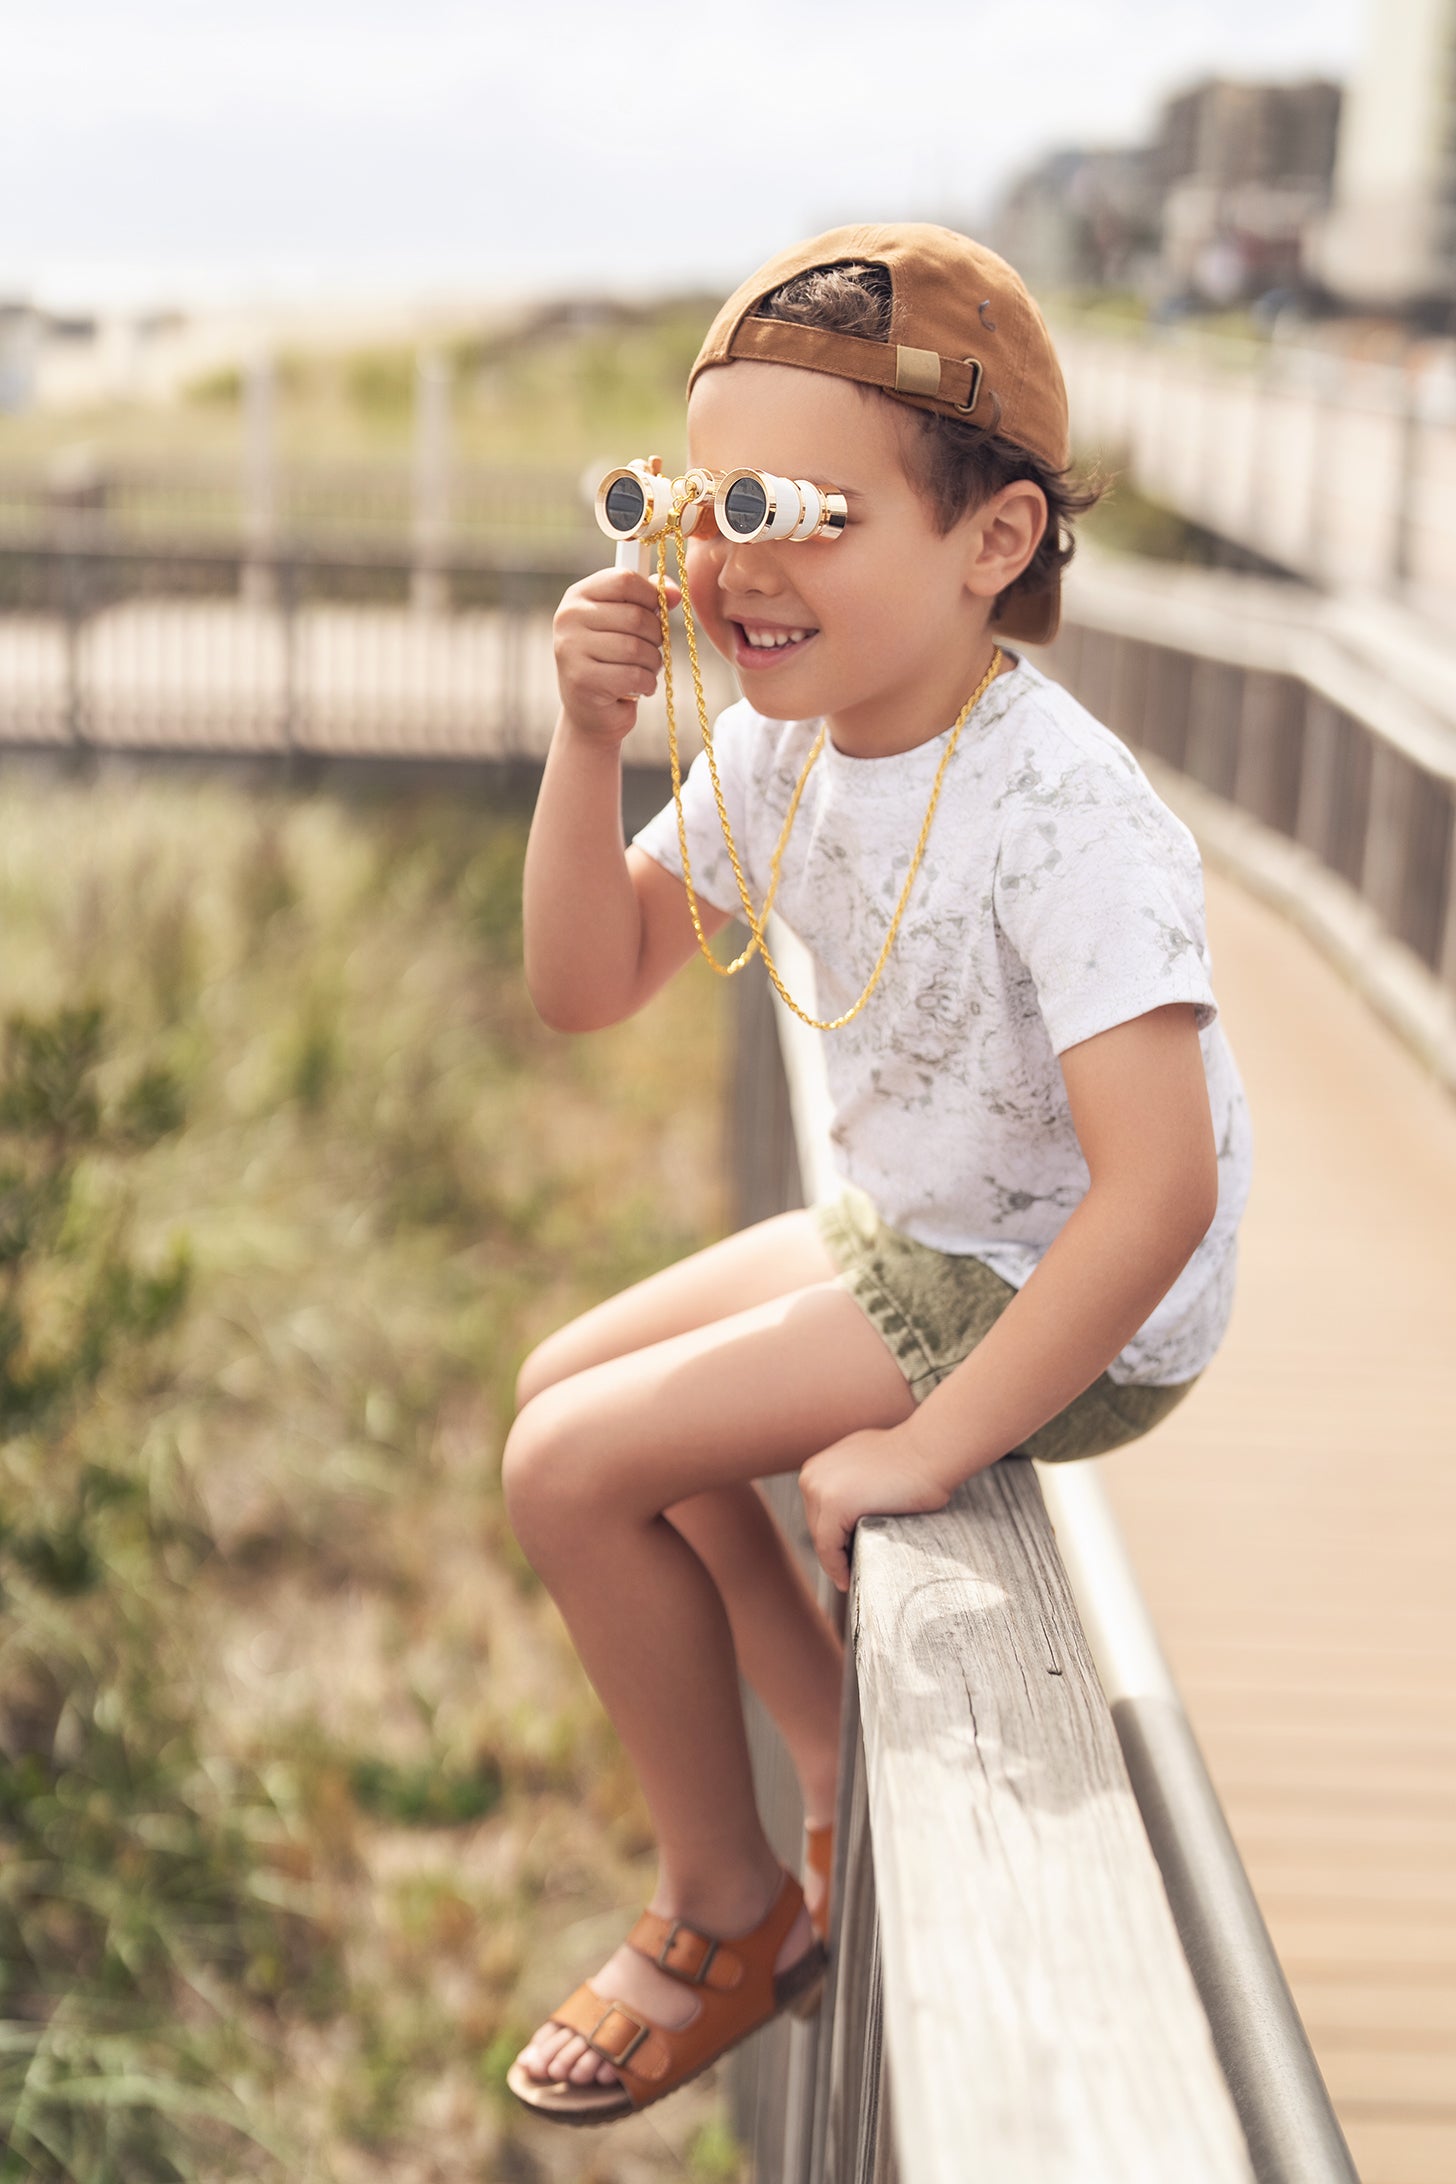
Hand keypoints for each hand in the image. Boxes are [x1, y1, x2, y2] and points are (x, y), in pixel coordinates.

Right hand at [553, 567, 680, 744]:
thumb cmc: (613, 662)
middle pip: (636, 616)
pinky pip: (634, 675)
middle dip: (656, 637)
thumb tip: (675, 592)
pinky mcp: (582, 680)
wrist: (591, 713)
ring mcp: (571, 649)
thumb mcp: (627, 624)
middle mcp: (568, 618)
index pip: (623, 580)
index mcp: (577, 596)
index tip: (656, 612)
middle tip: (651, 650)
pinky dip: (647, 684)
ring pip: (637, 648)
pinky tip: (640, 687)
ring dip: (653, 663)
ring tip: (645, 670)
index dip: (650, 596)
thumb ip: (648, 600)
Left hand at [798, 1427, 951, 1593]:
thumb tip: (852, 1503)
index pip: (817, 1514)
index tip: (841, 1558)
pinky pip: (828, 1548)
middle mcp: (811, 1476)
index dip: (830, 1539)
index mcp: (817, 1467)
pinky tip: (847, 1580)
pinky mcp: (833, 1505)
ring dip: (834, 1560)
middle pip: (817, 1526)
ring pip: (822, 1539)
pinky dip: (836, 1567)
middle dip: (832, 1549)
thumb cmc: (910, 1460)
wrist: (929, 1450)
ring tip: (848, 1577)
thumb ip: (850, 1481)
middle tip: (847, 1571)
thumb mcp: (866, 1464)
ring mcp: (819, 1488)